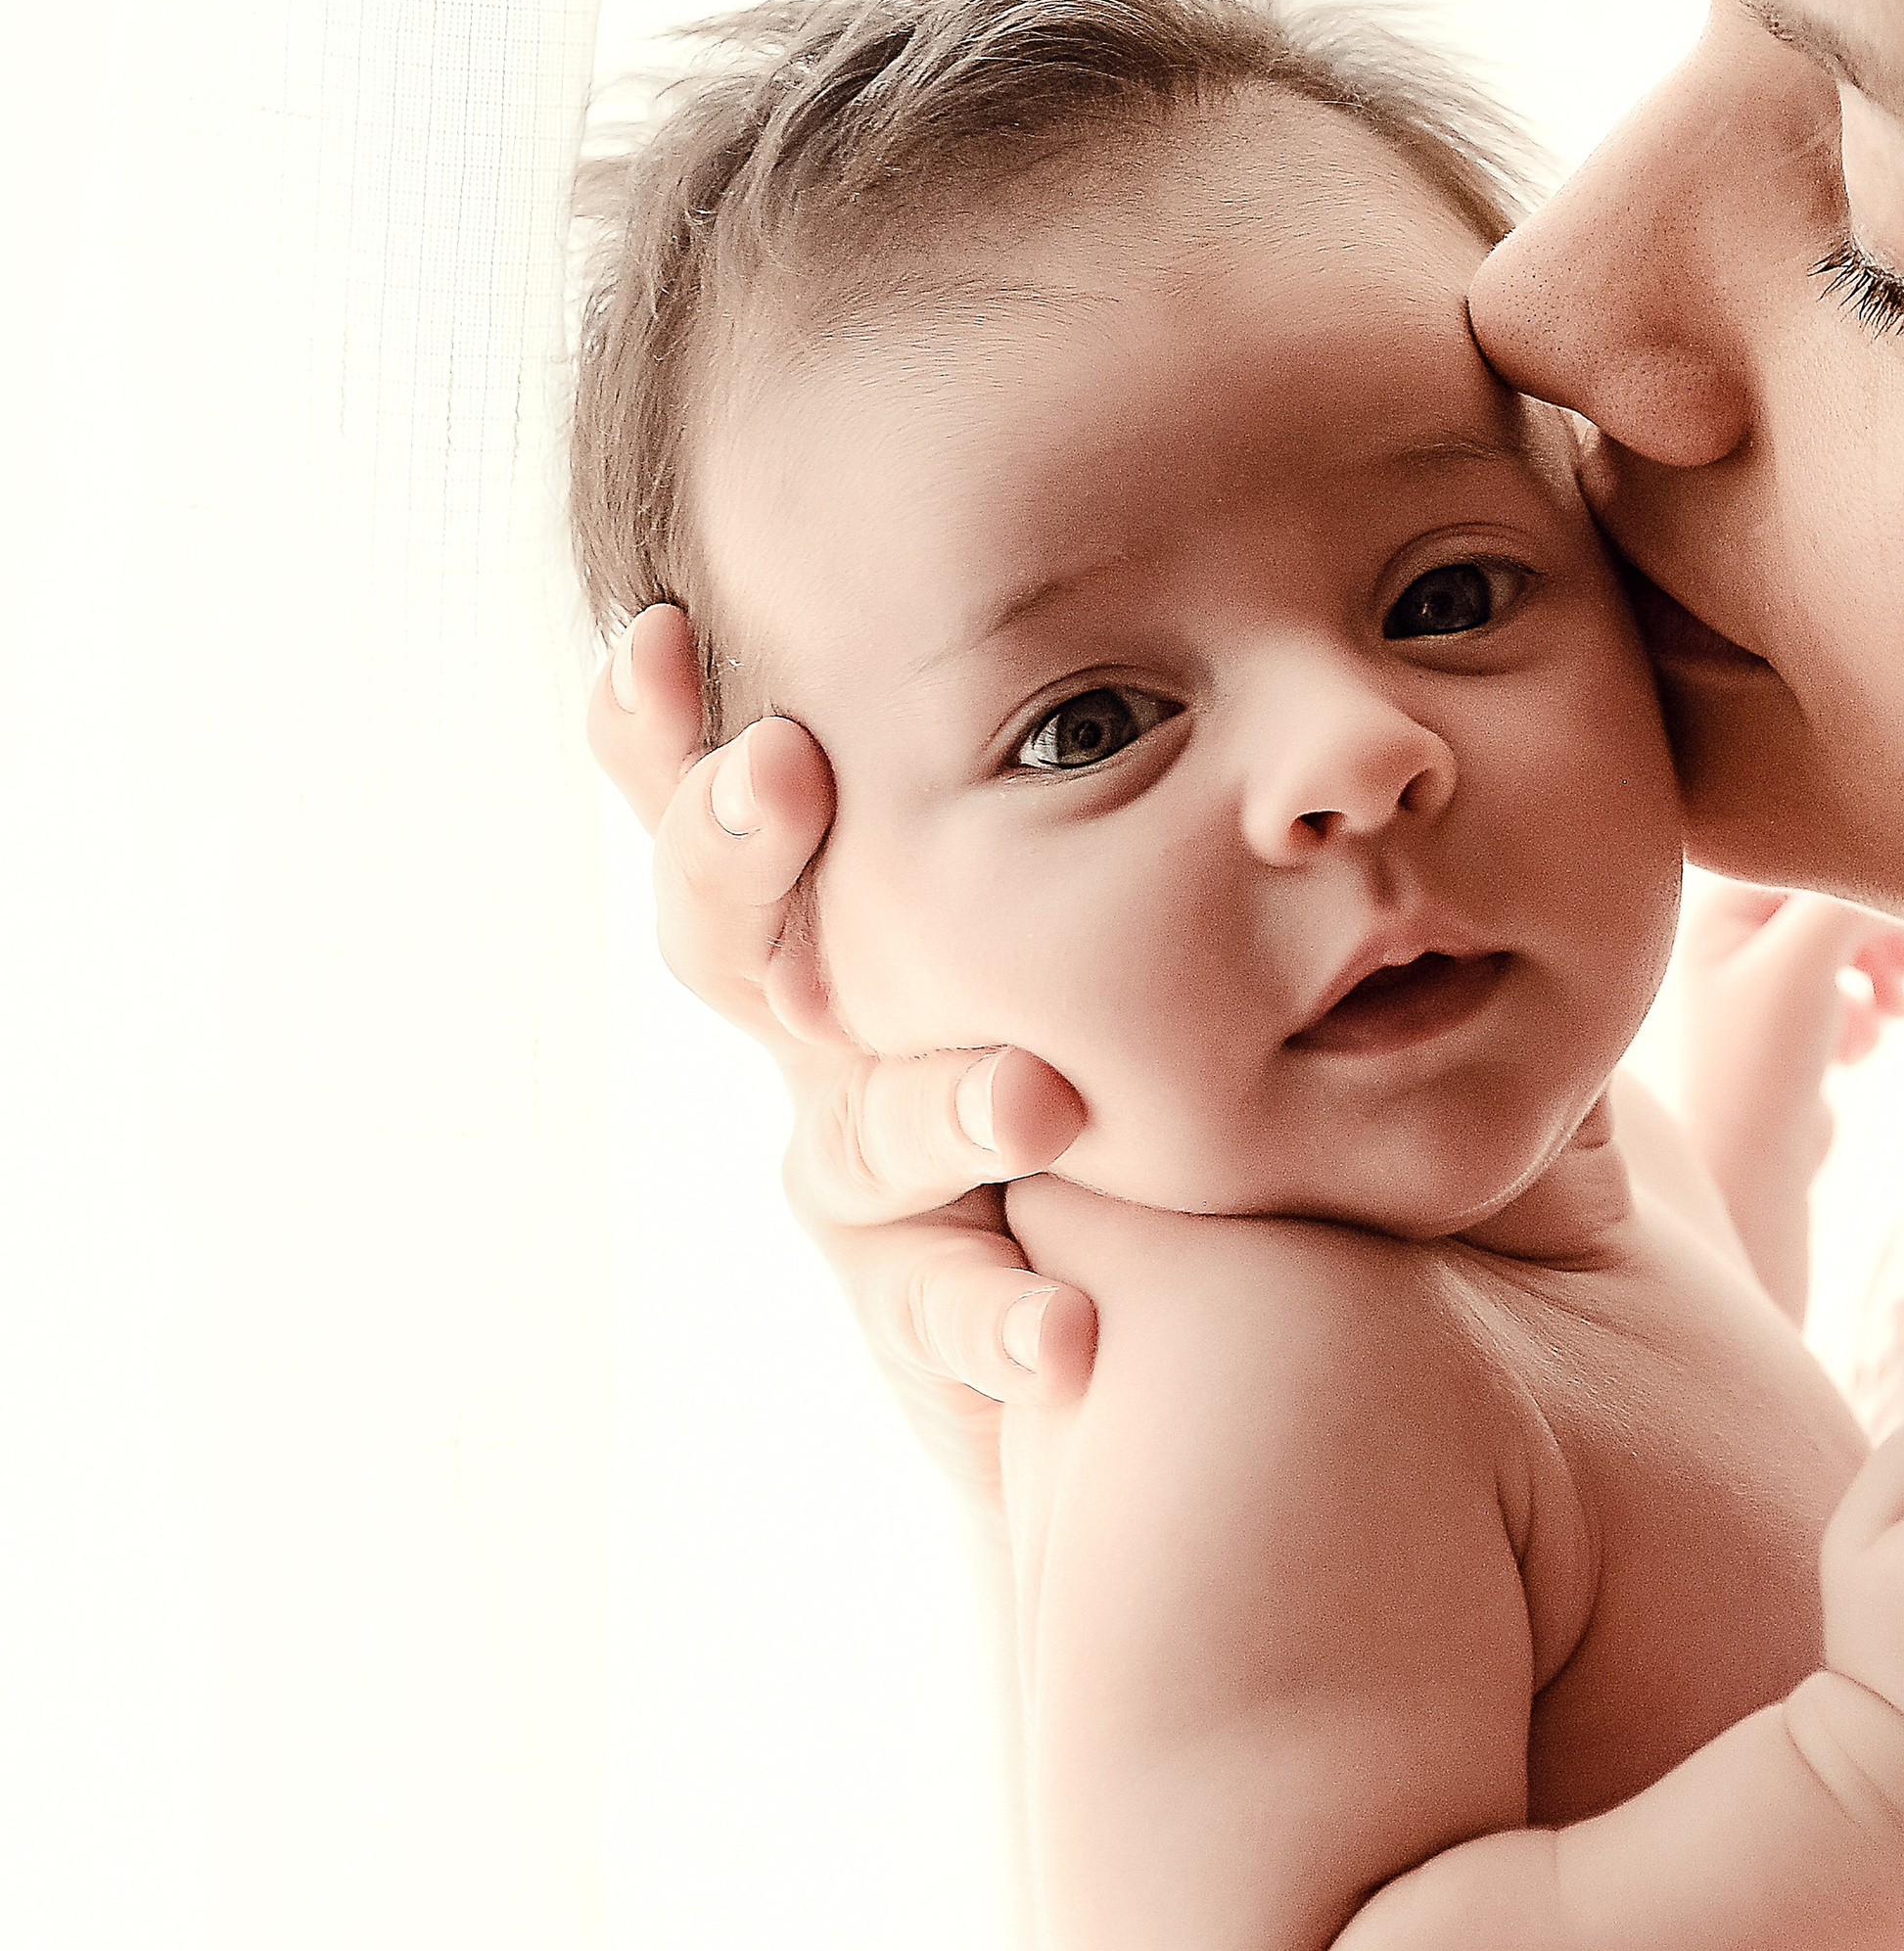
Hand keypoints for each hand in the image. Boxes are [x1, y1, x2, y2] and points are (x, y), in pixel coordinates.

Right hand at [591, 605, 1095, 1508]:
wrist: (1182, 1318)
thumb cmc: (1142, 1086)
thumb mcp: (1126, 925)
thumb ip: (1125, 793)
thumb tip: (1196, 617)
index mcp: (849, 936)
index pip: (728, 811)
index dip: (660, 732)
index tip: (666, 631)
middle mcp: (827, 1057)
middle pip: (727, 947)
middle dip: (738, 851)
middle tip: (783, 768)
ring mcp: (863, 1201)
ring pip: (860, 1140)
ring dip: (938, 1105)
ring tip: (1035, 1094)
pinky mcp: (922, 1332)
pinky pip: (945, 1321)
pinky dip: (1000, 1320)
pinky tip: (1065, 1332)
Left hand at [1665, 879, 1903, 1320]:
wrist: (1755, 1162)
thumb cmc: (1767, 1057)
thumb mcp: (1811, 954)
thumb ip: (1854, 896)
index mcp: (1718, 916)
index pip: (1809, 868)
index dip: (1867, 888)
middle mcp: (1730, 949)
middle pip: (1832, 910)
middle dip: (1883, 937)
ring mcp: (1758, 994)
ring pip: (1845, 955)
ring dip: (1882, 977)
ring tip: (1898, 1014)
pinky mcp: (1784, 1036)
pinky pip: (1843, 1001)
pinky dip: (1864, 1017)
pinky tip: (1861, 1051)